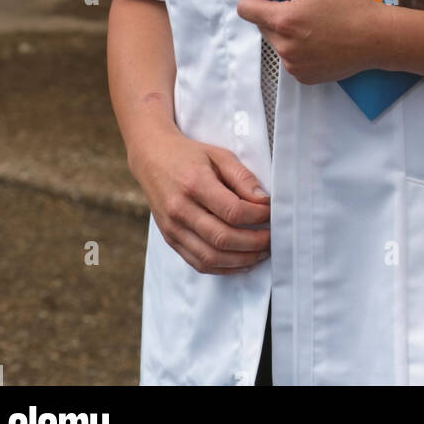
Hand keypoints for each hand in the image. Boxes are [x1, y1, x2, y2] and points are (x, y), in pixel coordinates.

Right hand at [128, 122, 270, 274]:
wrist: (152, 159)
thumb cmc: (189, 155)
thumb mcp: (219, 155)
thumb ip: (242, 178)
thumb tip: (263, 201)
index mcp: (195, 183)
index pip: (233, 211)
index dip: (258, 217)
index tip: (272, 213)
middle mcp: (180, 209)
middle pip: (222, 238)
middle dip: (254, 243)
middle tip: (272, 238)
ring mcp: (172, 228)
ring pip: (210, 257)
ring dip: (241, 260)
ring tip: (261, 253)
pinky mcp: (170, 239)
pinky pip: (198, 263)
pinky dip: (223, 268)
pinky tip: (240, 261)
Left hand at [237, 0, 387, 83]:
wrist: (377, 39)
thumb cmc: (351, 6)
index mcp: (284, 20)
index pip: (245, 9)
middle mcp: (284, 47)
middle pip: (261, 25)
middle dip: (275, 12)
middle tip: (303, 5)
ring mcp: (293, 64)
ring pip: (276, 42)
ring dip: (286, 31)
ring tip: (316, 24)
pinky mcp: (303, 76)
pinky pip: (289, 58)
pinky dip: (298, 48)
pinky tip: (321, 40)